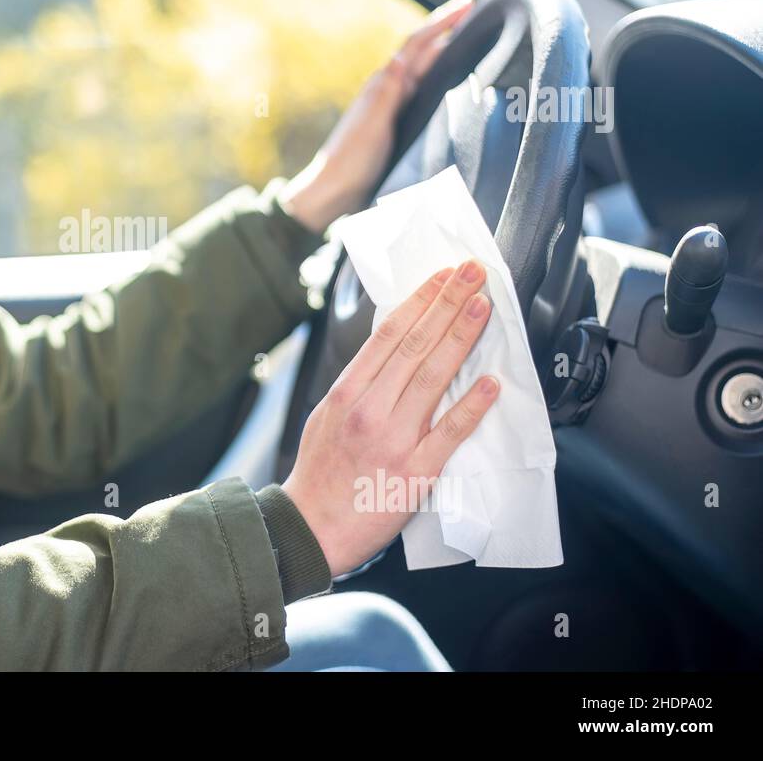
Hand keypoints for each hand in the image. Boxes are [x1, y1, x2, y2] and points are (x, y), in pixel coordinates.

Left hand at [280, 0, 473, 232]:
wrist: (331, 191)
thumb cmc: (350, 163)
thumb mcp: (372, 128)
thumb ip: (387, 95)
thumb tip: (403, 60)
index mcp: (383, 86)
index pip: (417, 46)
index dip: (441, 23)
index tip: (466, 4)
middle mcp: (386, 91)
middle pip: (421, 51)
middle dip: (446, 29)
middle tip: (473, 10)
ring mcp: (389, 106)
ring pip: (421, 69)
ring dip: (442, 50)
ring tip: (466, 37)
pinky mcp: (392, 123)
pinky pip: (419, 89)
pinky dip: (435, 76)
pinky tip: (444, 81)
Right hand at [282, 260, 498, 576]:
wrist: (311, 529)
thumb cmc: (320, 475)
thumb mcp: (326, 417)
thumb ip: (358, 386)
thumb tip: (390, 353)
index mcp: (347, 393)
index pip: (388, 334)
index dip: (419, 300)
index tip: (442, 277)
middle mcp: (370, 409)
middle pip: (414, 345)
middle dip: (447, 303)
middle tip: (471, 273)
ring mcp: (393, 439)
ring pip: (433, 377)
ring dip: (461, 337)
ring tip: (482, 307)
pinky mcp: (414, 471)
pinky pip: (448, 432)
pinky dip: (471, 405)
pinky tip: (490, 383)